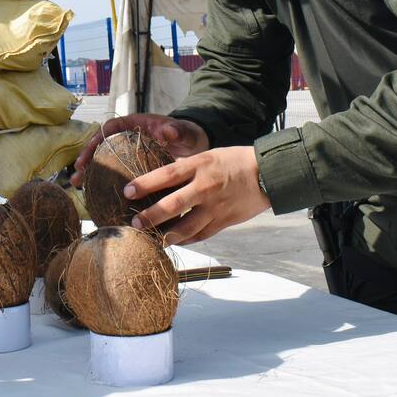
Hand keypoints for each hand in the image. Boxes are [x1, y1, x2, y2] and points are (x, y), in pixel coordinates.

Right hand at [70, 113, 208, 186]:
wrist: (194, 145)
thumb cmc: (187, 134)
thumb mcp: (184, 132)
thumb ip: (178, 130)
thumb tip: (169, 130)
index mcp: (136, 124)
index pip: (111, 127)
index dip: (98, 138)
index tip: (89, 150)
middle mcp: (128, 137)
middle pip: (103, 145)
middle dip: (88, 158)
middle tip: (78, 173)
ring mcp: (129, 153)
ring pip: (106, 160)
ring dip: (92, 172)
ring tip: (79, 186)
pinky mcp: (133, 167)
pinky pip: (116, 173)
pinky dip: (105, 182)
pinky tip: (97, 196)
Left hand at [126, 146, 269, 244]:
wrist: (268, 174)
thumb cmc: (235, 161)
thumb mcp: (209, 156)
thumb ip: (187, 169)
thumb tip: (161, 178)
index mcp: (200, 165)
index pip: (167, 174)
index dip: (145, 183)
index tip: (127, 191)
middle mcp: (205, 186)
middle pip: (173, 204)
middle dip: (151, 216)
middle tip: (135, 222)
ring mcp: (215, 207)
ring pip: (187, 227)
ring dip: (167, 235)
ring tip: (153, 239)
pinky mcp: (224, 221)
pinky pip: (201, 235)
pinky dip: (187, 240)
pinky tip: (175, 241)